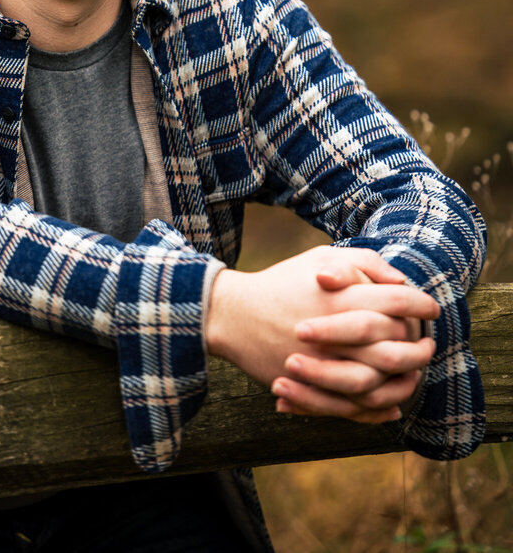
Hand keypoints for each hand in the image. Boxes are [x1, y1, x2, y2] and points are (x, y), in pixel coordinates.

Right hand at [206, 247, 438, 422]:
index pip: (397, 303)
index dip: (421, 305)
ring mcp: (324, 365)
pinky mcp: (312, 390)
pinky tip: (393, 405)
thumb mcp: (320, 257)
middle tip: (429, 345)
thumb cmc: (282, 282)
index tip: (431, 308)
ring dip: (405, 380)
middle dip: (420, 348)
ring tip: (415, 373)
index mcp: (341, 297)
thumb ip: (364, 263)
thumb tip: (401, 281)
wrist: (235, 315)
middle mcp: (337, 333)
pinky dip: (379, 410)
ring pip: (380, 383)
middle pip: (395, 347)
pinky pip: (354, 408)